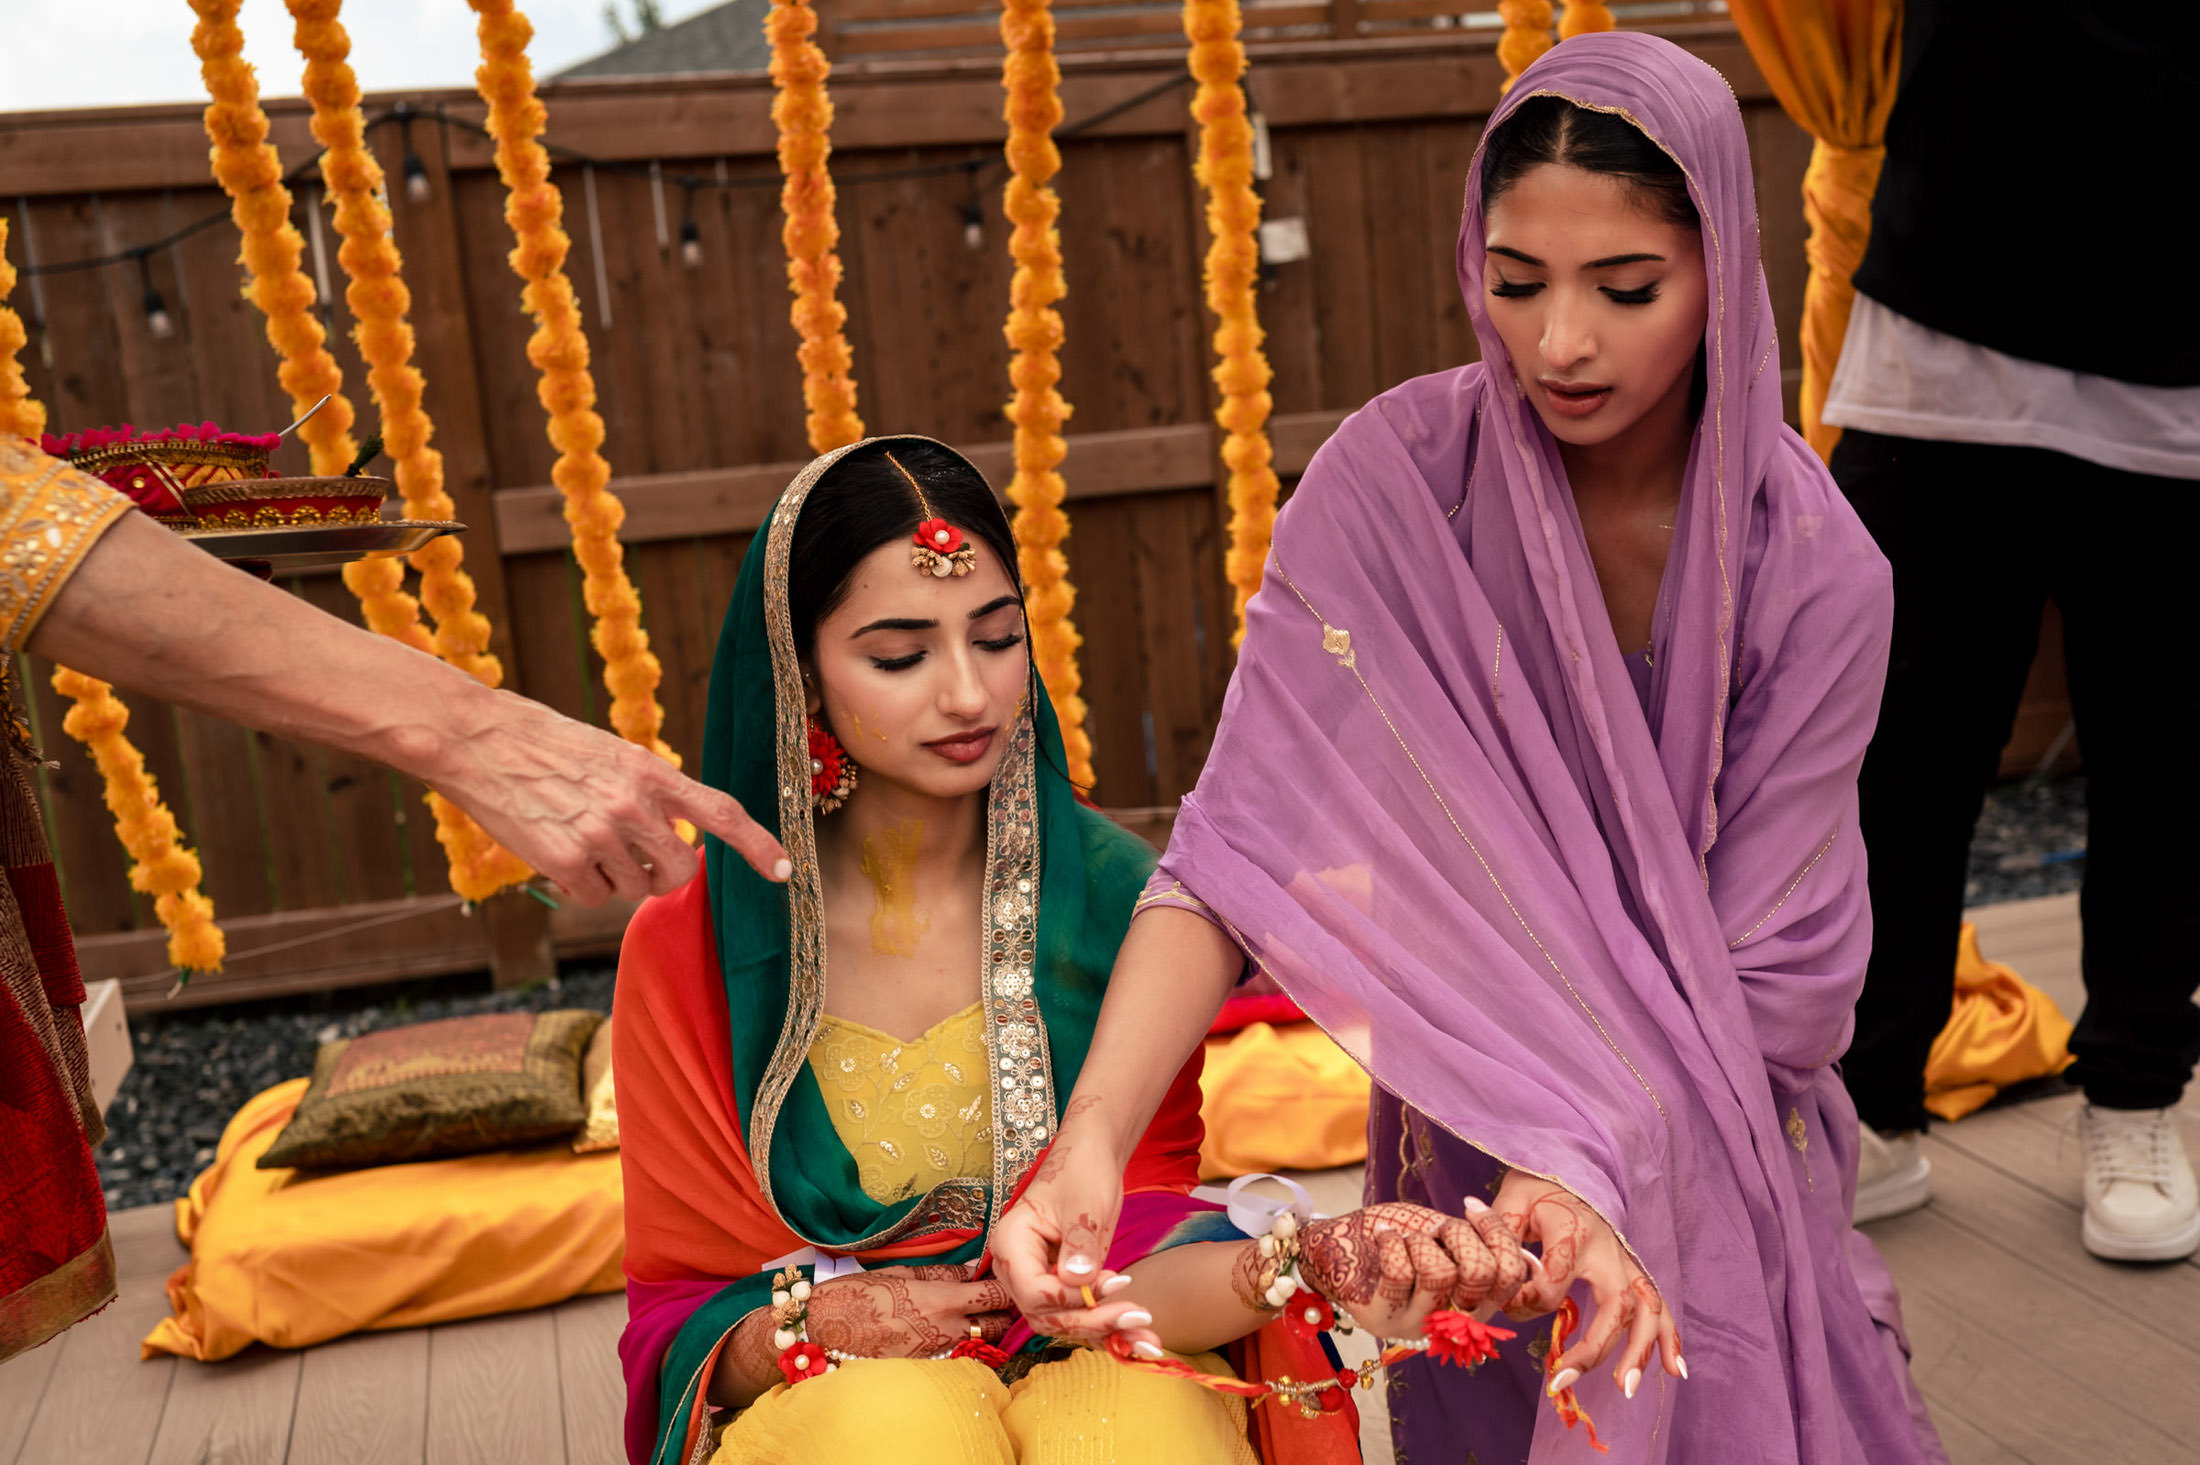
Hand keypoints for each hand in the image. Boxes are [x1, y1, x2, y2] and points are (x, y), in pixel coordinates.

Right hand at [428, 688, 789, 904]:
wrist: (479, 739)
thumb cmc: (547, 746)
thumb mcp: (613, 755)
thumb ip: (649, 793)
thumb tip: (677, 841)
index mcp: (652, 772)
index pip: (722, 813)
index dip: (757, 844)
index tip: (783, 871)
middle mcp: (634, 804)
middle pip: (678, 870)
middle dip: (660, 875)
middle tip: (631, 860)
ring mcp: (600, 833)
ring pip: (632, 888)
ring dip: (611, 878)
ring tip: (578, 838)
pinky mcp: (564, 860)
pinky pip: (593, 898)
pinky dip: (578, 886)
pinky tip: (555, 852)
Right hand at [805, 1268, 1014, 1359]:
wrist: (825, 1331)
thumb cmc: (859, 1294)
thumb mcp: (902, 1272)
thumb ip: (942, 1272)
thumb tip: (974, 1266)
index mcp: (942, 1299)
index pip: (995, 1294)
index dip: (1007, 1284)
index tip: (1008, 1274)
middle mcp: (947, 1330)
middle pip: (998, 1325)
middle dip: (1005, 1311)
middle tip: (1000, 1296)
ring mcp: (938, 1354)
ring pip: (982, 1344)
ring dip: (987, 1329)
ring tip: (980, 1314)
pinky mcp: (927, 1369)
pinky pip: (959, 1356)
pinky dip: (966, 1345)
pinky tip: (955, 1333)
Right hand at [991, 1118, 1152, 1348]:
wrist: (1091, 1158)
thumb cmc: (1082, 1171)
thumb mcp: (1084, 1205)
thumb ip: (1079, 1243)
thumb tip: (1078, 1281)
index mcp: (1010, 1245)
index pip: (1034, 1291)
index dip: (1072, 1299)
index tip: (1115, 1286)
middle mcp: (1018, 1269)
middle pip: (1047, 1315)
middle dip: (1092, 1321)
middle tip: (1137, 1316)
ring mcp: (1038, 1280)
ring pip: (1064, 1322)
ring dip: (1104, 1331)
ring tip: (1147, 1336)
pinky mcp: (1061, 1287)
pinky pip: (1079, 1314)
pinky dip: (1108, 1327)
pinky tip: (1138, 1338)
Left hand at [1298, 1200, 1530, 1337]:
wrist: (1335, 1244)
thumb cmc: (1395, 1235)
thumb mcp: (1442, 1234)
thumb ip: (1477, 1244)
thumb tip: (1523, 1252)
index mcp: (1474, 1300)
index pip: (1511, 1275)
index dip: (1497, 1233)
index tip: (1468, 1206)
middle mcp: (1450, 1320)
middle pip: (1481, 1274)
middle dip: (1456, 1235)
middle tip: (1433, 1228)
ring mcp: (1415, 1326)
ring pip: (1440, 1274)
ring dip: (1419, 1241)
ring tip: (1403, 1239)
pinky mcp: (1381, 1321)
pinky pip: (1399, 1275)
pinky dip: (1391, 1243)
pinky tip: (1383, 1236)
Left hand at [1490, 1172, 1681, 1400]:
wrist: (1570, 1165)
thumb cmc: (1537, 1185)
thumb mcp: (1513, 1197)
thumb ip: (1499, 1227)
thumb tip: (1480, 1251)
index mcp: (1573, 1232)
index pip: (1555, 1282)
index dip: (1528, 1302)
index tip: (1506, 1306)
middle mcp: (1607, 1249)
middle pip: (1616, 1303)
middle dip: (1595, 1348)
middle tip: (1563, 1378)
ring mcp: (1625, 1261)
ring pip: (1646, 1309)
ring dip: (1640, 1351)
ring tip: (1624, 1389)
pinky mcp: (1632, 1269)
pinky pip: (1658, 1304)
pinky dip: (1669, 1337)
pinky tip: (1673, 1371)